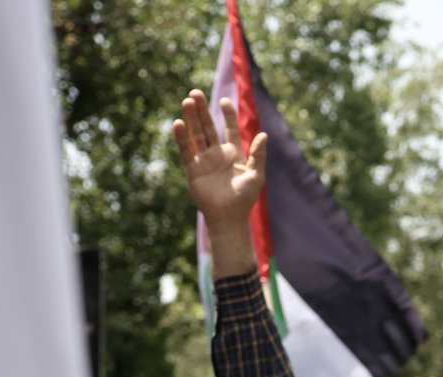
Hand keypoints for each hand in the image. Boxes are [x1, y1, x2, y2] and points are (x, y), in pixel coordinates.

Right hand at [171, 89, 263, 274]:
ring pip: (196, 135)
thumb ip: (258, 155)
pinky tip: (178, 123)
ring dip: (191, 118)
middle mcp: (217, 154)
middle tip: (196, 92)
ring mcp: (204, 160)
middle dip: (202, 111)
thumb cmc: (245, 199)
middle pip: (208, 127)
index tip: (224, 101)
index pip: (229, 129)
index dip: (227, 115)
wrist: (229, 218)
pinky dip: (182, 137)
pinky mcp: (193, 169)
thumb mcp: (256, 175)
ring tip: (187, 101)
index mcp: (234, 154)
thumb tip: (264, 134)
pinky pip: (187, 150)